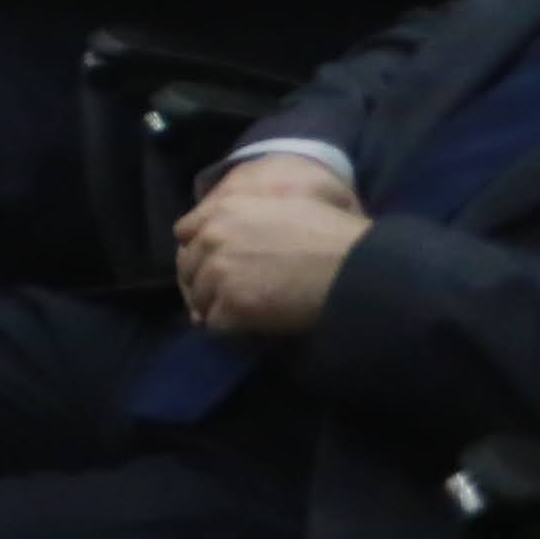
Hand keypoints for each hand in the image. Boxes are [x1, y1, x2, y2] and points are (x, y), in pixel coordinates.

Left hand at [176, 173, 373, 340]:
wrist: (355, 269)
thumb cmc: (332, 236)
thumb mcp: (283, 208)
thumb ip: (248, 218)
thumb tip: (234, 237)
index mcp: (224, 209)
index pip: (185, 233)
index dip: (199, 251)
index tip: (215, 265)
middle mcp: (212, 238)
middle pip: (187, 269)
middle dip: (204, 284)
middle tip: (230, 298)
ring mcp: (219, 272)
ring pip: (199, 300)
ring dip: (218, 309)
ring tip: (246, 314)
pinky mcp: (231, 305)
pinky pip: (215, 325)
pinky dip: (231, 330)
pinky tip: (253, 327)